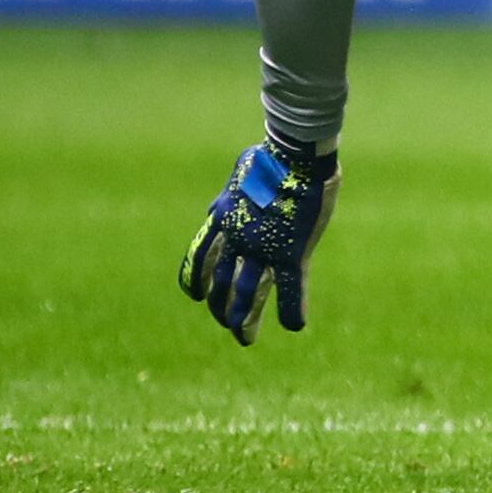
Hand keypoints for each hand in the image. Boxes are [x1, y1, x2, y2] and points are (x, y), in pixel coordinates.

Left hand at [179, 137, 338, 346]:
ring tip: (244, 339)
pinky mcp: (290, 252)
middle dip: (221, 308)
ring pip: (247, 293)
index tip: (197, 298)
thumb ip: (232, 193)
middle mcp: (236, 238)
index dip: (196, 282)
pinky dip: (292, 309)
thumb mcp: (240, 174)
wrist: (294, 154)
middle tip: (228, 326)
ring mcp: (261, 248)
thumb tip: (223, 200)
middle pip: (221, 282)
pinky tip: (295, 326)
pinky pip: (290, 289)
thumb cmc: (273, 156)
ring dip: (244, 319)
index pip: (200, 258)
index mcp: (222, 218)